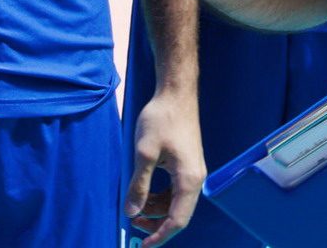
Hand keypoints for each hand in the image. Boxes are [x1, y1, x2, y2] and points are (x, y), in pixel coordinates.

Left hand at [124, 84, 205, 246]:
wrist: (176, 94)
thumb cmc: (161, 119)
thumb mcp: (144, 154)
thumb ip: (139, 186)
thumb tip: (131, 212)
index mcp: (188, 180)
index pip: (177, 220)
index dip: (159, 236)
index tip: (142, 246)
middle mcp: (195, 179)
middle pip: (178, 214)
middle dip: (156, 224)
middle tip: (132, 222)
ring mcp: (192, 171)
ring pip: (175, 203)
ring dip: (156, 210)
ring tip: (134, 207)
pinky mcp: (186, 165)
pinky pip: (174, 191)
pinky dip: (160, 197)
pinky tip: (144, 192)